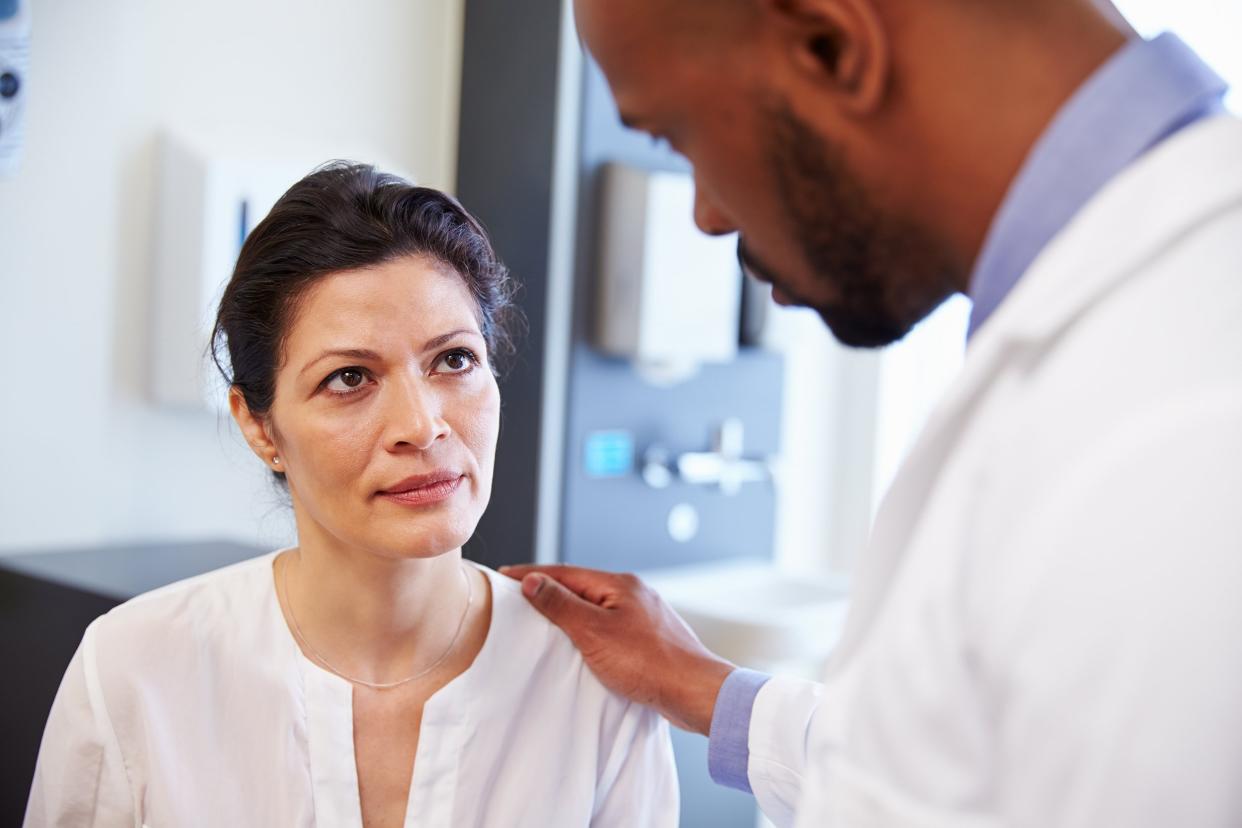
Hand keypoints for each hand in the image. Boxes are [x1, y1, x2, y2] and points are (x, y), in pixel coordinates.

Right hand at [500, 564, 735, 734]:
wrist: (694, 692)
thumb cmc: (648, 663)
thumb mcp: (594, 632)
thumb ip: (561, 605)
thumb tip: (533, 581)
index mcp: (620, 585)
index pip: (565, 572)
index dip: (532, 574)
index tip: (505, 576)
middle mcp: (634, 594)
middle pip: (581, 587)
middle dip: (550, 591)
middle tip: (518, 597)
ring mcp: (644, 616)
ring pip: (597, 608)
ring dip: (570, 613)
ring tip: (544, 621)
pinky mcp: (650, 640)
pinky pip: (610, 627)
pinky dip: (589, 631)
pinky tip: (582, 646)